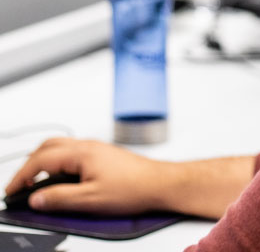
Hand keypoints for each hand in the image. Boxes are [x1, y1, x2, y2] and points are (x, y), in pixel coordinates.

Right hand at [4, 137, 166, 214]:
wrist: (159, 183)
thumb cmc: (132, 188)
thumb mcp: (90, 200)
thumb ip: (59, 199)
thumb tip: (36, 198)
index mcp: (82, 153)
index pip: (41, 159)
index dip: (21, 175)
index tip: (11, 190)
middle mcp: (88, 145)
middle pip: (49, 146)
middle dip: (29, 164)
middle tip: (20, 185)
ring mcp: (97, 149)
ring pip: (61, 148)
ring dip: (44, 162)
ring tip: (36, 183)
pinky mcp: (103, 155)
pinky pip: (73, 153)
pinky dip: (59, 163)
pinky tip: (61, 179)